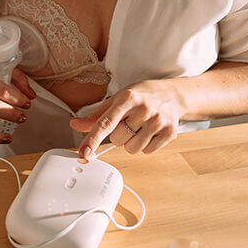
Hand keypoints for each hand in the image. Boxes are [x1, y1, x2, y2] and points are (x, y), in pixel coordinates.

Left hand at [69, 80, 184, 158]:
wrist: (171, 94)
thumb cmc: (140, 97)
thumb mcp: (117, 99)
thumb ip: (95, 116)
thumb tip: (75, 125)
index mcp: (127, 99)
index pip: (106, 123)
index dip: (93, 139)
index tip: (84, 152)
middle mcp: (143, 109)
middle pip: (118, 139)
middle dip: (118, 135)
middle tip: (127, 123)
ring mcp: (158, 121)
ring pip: (132, 149)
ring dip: (131, 142)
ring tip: (139, 127)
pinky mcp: (170, 132)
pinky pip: (147, 151)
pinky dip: (145, 145)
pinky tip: (149, 131)